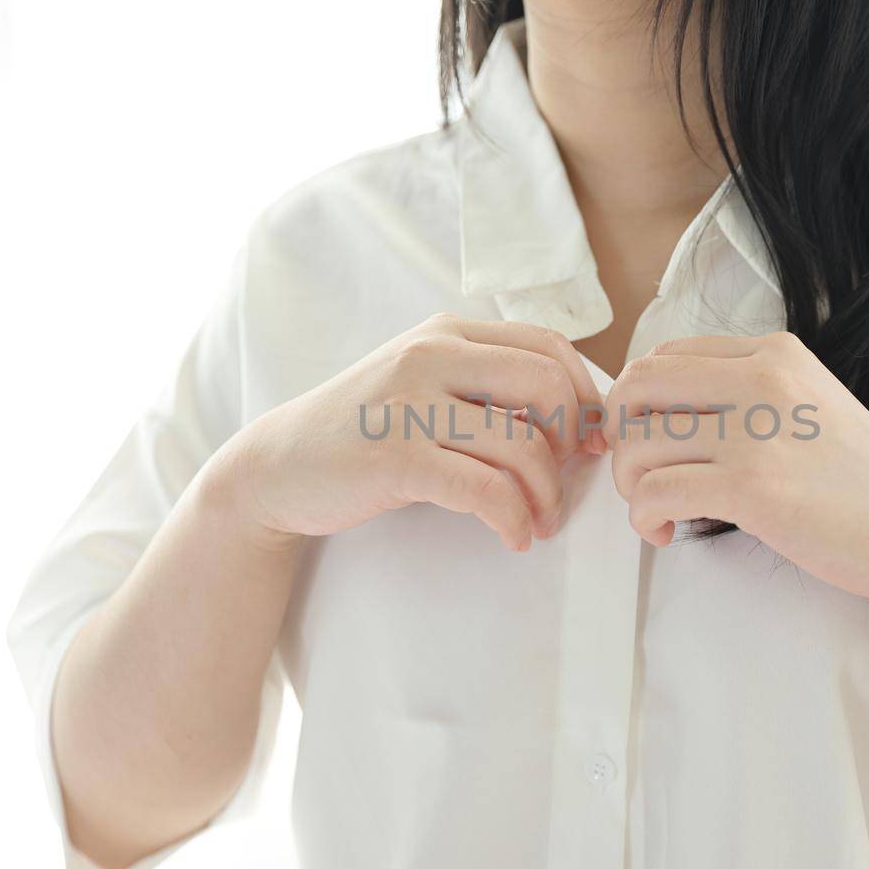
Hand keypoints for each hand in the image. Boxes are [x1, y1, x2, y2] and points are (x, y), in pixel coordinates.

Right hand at [214, 314, 604, 551]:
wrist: (278, 466)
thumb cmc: (365, 431)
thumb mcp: (424, 385)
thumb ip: (485, 385)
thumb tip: (574, 417)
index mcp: (446, 331)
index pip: (548, 345)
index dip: (585, 395)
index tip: (591, 441)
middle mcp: (431, 353)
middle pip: (547, 386)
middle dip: (571, 441)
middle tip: (563, 480)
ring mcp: (410, 402)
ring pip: (521, 444)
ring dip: (546, 495)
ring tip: (538, 522)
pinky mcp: (395, 456)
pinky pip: (483, 489)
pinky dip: (512, 519)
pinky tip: (513, 537)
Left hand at [603, 332, 868, 609]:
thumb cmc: (856, 479)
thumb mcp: (805, 404)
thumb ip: (743, 393)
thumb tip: (655, 409)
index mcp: (773, 352)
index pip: (663, 355)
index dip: (636, 401)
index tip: (646, 439)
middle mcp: (762, 378)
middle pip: (637, 387)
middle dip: (619, 435)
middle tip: (639, 473)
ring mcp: (757, 432)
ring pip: (638, 444)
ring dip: (630, 485)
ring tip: (657, 509)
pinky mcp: (752, 487)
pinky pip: (656, 492)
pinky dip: (644, 517)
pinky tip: (665, 531)